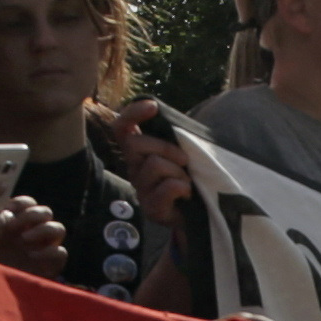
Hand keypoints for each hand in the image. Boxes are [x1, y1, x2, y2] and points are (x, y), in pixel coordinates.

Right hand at [98, 107, 198, 233]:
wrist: (198, 213)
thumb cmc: (188, 176)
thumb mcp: (180, 150)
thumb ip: (173, 134)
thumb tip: (169, 114)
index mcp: (138, 152)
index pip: (122, 128)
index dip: (132, 114)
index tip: (152, 107)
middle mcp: (134, 169)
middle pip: (136, 144)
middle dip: (166, 147)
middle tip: (185, 160)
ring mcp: (141, 190)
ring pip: (155, 165)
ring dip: (179, 171)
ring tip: (187, 182)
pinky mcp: (151, 208)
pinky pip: (168, 187)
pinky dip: (183, 187)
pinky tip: (187, 194)